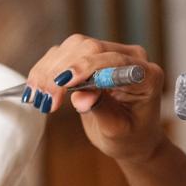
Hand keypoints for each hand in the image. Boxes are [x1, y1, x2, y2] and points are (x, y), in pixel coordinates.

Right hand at [23, 35, 166, 163]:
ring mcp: (109, 53)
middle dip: (62, 71)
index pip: (115, 60)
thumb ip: (102, 111)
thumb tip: (81, 98)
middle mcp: (130, 58)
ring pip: (73, 47)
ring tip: (38, 97)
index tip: (64, 83)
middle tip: (46, 99)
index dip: (87, 67)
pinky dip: (46, 69)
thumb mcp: (118, 131)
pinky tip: (37, 89)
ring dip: (50, 69)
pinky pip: (64, 53)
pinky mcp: (91, 57)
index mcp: (147, 75)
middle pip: (90, 47)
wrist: (131, 138)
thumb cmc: (130, 138)